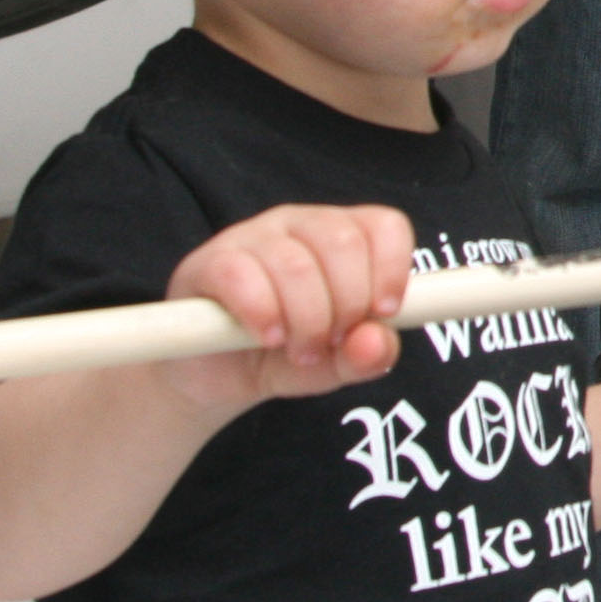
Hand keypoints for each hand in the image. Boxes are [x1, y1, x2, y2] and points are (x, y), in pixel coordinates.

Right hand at [162, 203, 416, 408]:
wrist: (212, 377)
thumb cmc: (281, 356)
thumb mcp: (333, 365)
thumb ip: (365, 357)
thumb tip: (377, 342)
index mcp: (341, 236)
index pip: (384, 226)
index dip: (392, 269)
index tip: (383, 313)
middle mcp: (299, 225)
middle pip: (344, 243)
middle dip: (347, 304)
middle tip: (331, 342)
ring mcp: (251, 237)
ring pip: (296, 265)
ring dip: (307, 320)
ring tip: (299, 350)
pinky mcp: (208, 262)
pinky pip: (242, 275)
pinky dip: (263, 313)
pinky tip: (267, 336)